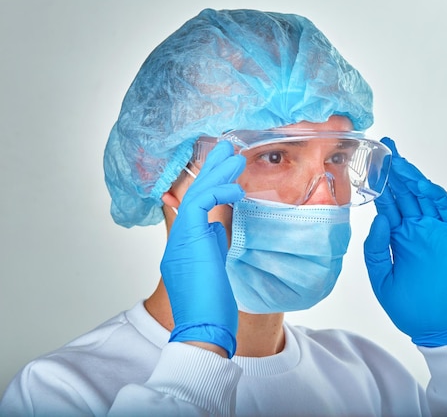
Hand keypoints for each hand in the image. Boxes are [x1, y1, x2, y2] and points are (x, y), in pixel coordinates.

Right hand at [160, 141, 245, 357]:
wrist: (202, 329)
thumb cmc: (212, 306)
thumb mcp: (215, 267)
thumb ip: (215, 244)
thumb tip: (221, 224)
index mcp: (184, 246)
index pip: (193, 206)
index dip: (207, 184)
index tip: (224, 168)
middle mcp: (178, 239)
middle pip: (191, 194)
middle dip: (210, 170)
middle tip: (227, 148)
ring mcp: (180, 239)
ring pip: (195, 193)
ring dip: (217, 173)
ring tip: (235, 155)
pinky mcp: (189, 239)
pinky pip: (201, 204)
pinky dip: (219, 191)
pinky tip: (236, 187)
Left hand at [364, 137, 446, 346]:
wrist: (437, 327)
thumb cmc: (410, 306)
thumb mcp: (381, 277)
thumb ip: (376, 247)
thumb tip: (378, 218)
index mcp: (397, 237)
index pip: (388, 204)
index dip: (380, 184)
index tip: (369, 164)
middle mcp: (415, 229)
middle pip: (405, 193)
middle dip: (395, 170)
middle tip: (385, 146)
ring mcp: (434, 231)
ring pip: (424, 196)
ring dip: (412, 177)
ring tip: (398, 159)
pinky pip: (445, 209)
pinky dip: (435, 194)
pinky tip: (421, 183)